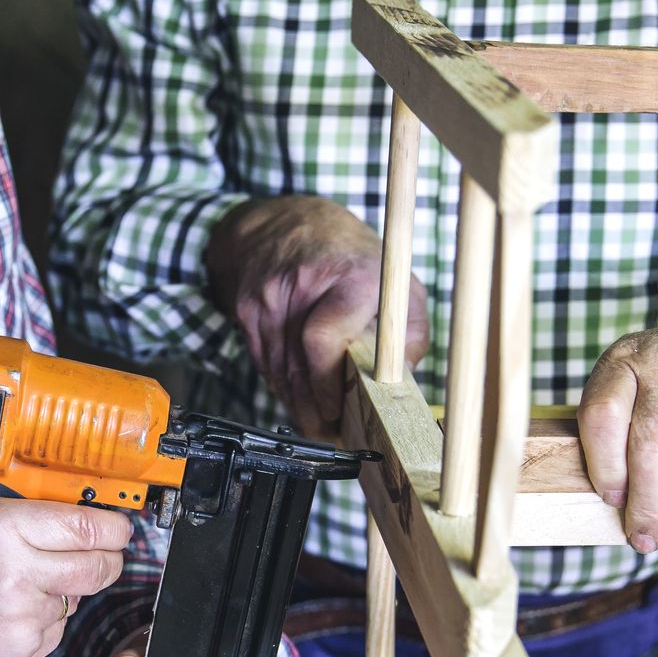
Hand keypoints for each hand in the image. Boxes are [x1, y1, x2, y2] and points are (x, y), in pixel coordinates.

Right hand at [0, 470, 132, 656]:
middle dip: (109, 557)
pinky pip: (56, 629)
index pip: (87, 527)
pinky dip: (46, 618)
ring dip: (67, 587)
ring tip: (35, 577)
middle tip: (100, 550)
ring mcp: (21, 614)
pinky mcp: (20, 647)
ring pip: (76, 598)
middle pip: (99, 566)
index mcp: (2, 528)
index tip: (116, 524)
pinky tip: (16, 605)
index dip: (113, 526)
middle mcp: (18, 572)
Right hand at [207, 195, 428, 434]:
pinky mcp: (248, 310)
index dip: (328, 383)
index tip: (340, 408)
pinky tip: (299, 398)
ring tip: (318, 425)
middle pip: (299, 365)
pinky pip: (264, 363)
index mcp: (351, 275)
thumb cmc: (354, 260)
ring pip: (278, 371)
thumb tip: (401, 385)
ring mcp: (268, 297)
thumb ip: (409, 334)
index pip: (323, 338)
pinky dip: (282, 386)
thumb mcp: (398, 285)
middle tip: (333, 432)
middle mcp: (303, 284)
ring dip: (298, 405)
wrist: (291, 224)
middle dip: (316, 408)